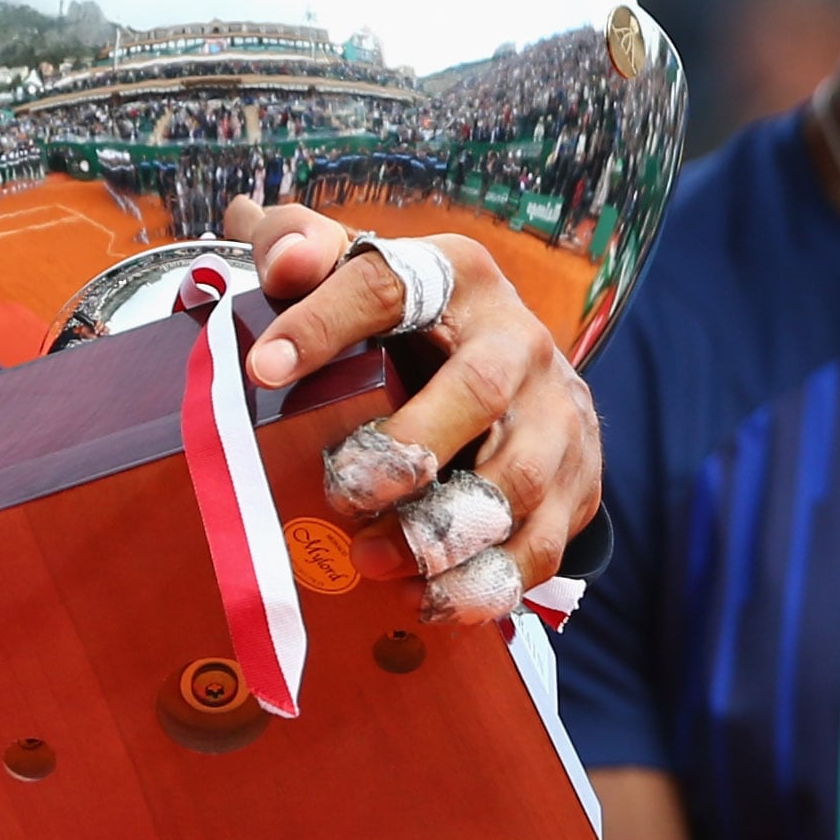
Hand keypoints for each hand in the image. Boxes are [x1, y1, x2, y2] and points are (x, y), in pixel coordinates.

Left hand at [235, 203, 601, 622]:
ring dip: (441, 532)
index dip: (325, 322)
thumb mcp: (355, 270)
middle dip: (408, 449)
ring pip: (516, 481)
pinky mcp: (577, 484)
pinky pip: (540, 545)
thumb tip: (262, 240)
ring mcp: (556, 416)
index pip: (390, 283)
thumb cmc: (406, 325)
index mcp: (454, 278)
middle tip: (341, 491)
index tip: (262, 368)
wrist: (517, 373)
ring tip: (372, 561)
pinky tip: (422, 599)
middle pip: (480, 391)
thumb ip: (299, 245)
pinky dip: (481, 584)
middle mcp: (517, 340)